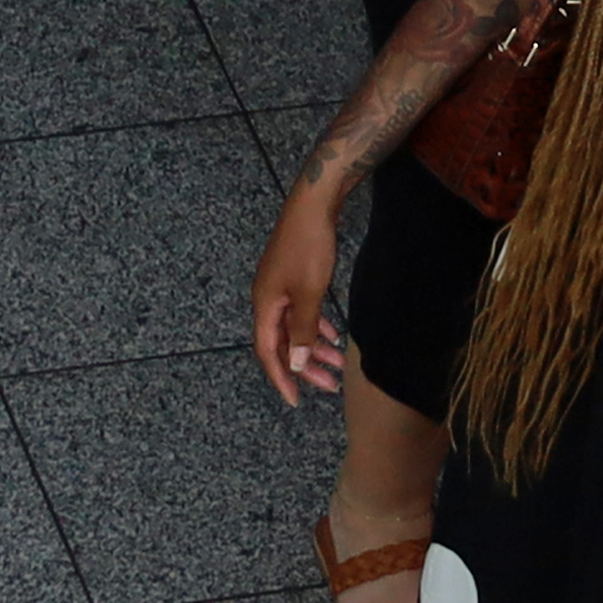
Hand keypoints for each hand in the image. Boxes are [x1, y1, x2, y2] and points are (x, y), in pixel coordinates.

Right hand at [245, 197, 350, 405]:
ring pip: (294, 328)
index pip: (267, 351)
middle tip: (329, 386)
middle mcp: (267, 298)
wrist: (314, 202)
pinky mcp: (294, 277)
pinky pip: (301, 311)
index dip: (281, 377)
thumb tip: (292, 364)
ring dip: (314, 348)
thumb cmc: (309, 246)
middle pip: (281, 343)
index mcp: (264, 304)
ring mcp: (280, 287)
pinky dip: (315, 326)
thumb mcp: (309, 293)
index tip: (295, 400)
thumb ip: (301, 330)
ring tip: (337, 365)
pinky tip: (332, 334)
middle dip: (304, 366)